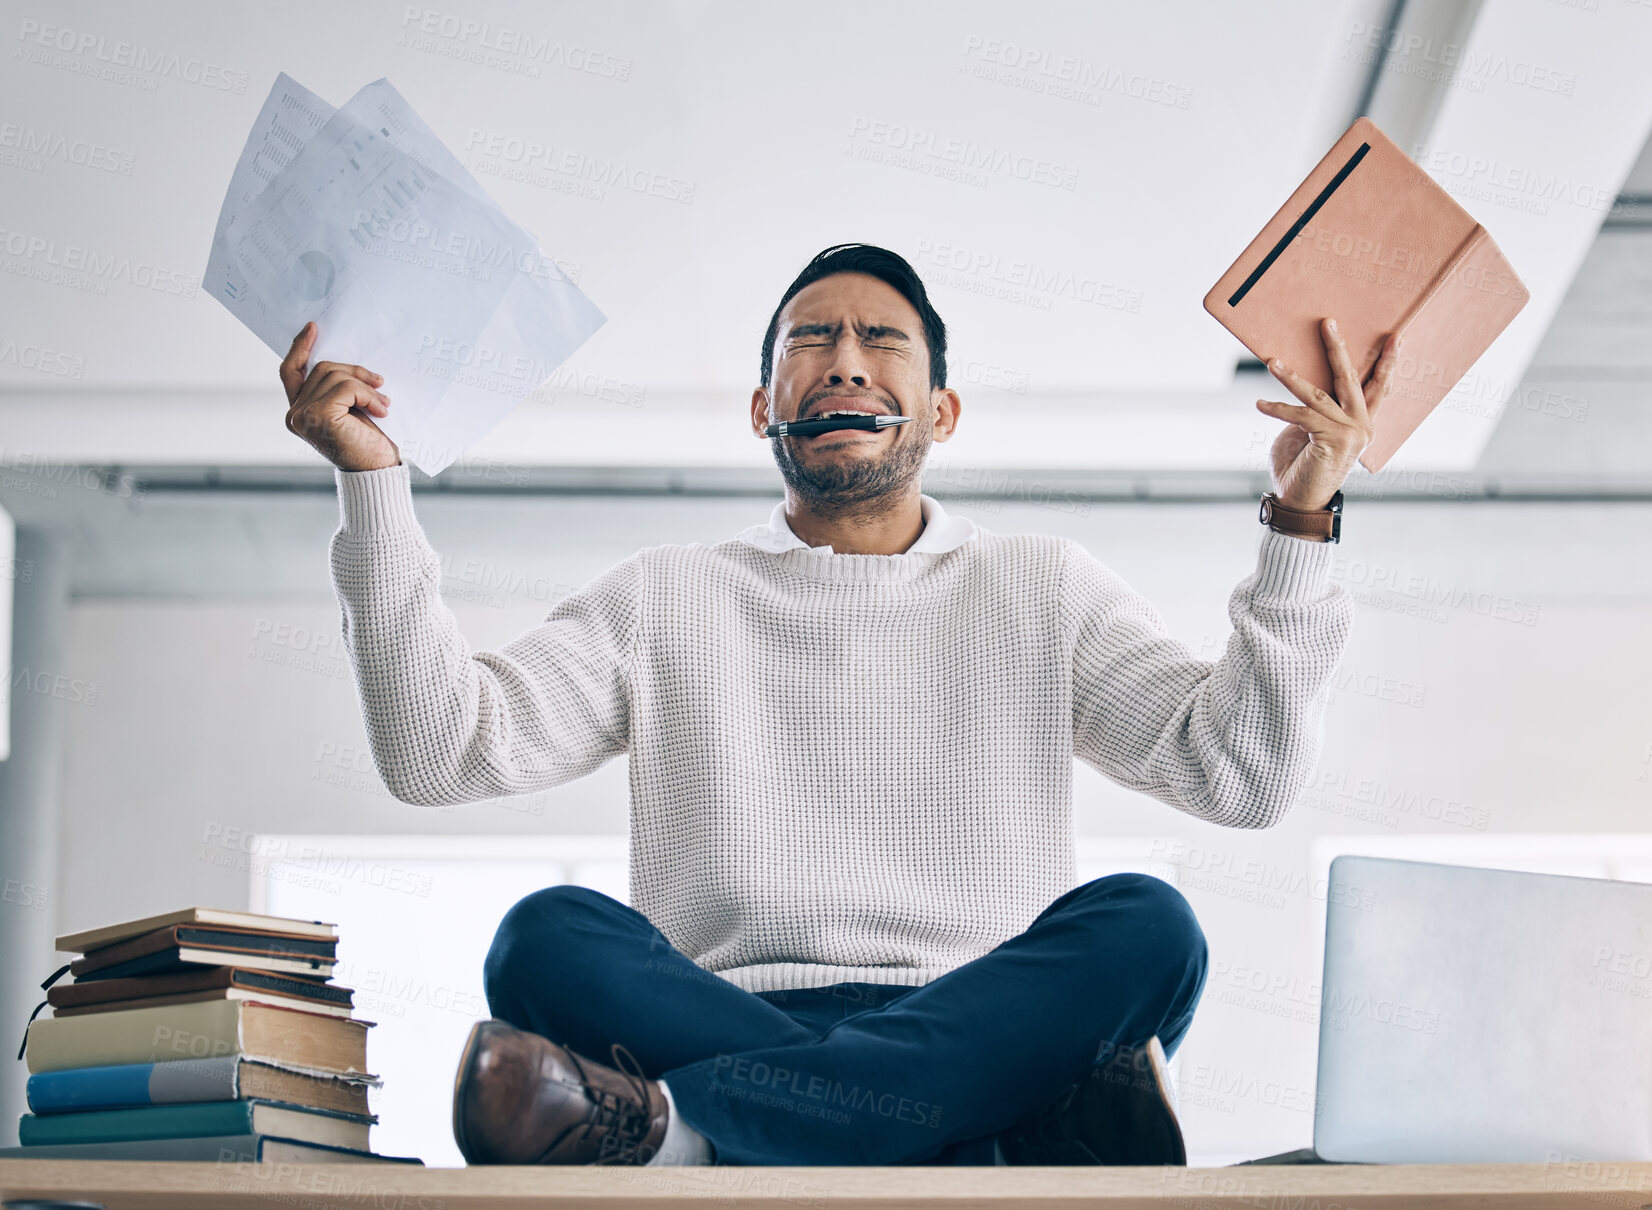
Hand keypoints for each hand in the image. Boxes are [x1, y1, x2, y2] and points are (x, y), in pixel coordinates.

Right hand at [279, 321, 400, 471]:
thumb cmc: (369, 444)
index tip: (314, 328)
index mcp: (299, 411)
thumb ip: (338, 390)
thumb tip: (346, 363)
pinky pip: (346, 387)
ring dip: (366, 386)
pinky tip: (381, 410)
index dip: (301, 347)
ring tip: (383, 404)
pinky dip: (368, 395)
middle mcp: (294, 414)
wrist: (378, 473)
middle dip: (354, 371)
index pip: (290, 371)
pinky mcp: (318, 416)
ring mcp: (303, 416)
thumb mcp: (351, 409)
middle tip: (380, 383)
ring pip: (334, 375)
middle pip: (321, 368)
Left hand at [1256, 319, 1398, 510]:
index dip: (1387, 362)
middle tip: (1327, 322)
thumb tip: (1302, 386)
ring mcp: (1350, 433)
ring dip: (1290, 377)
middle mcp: (1362, 425)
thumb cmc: (1301, 467)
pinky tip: (1260, 404)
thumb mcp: (1309, 432)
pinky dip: (1276, 409)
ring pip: (1318, 394)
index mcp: (1362, 422)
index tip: (1396, 337)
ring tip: (1271, 362)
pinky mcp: (1332, 439)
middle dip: (1337, 348)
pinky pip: (1300, 414)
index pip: (1378, 387)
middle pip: (1351, 378)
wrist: (1300, 503)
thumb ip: (1314, 410)